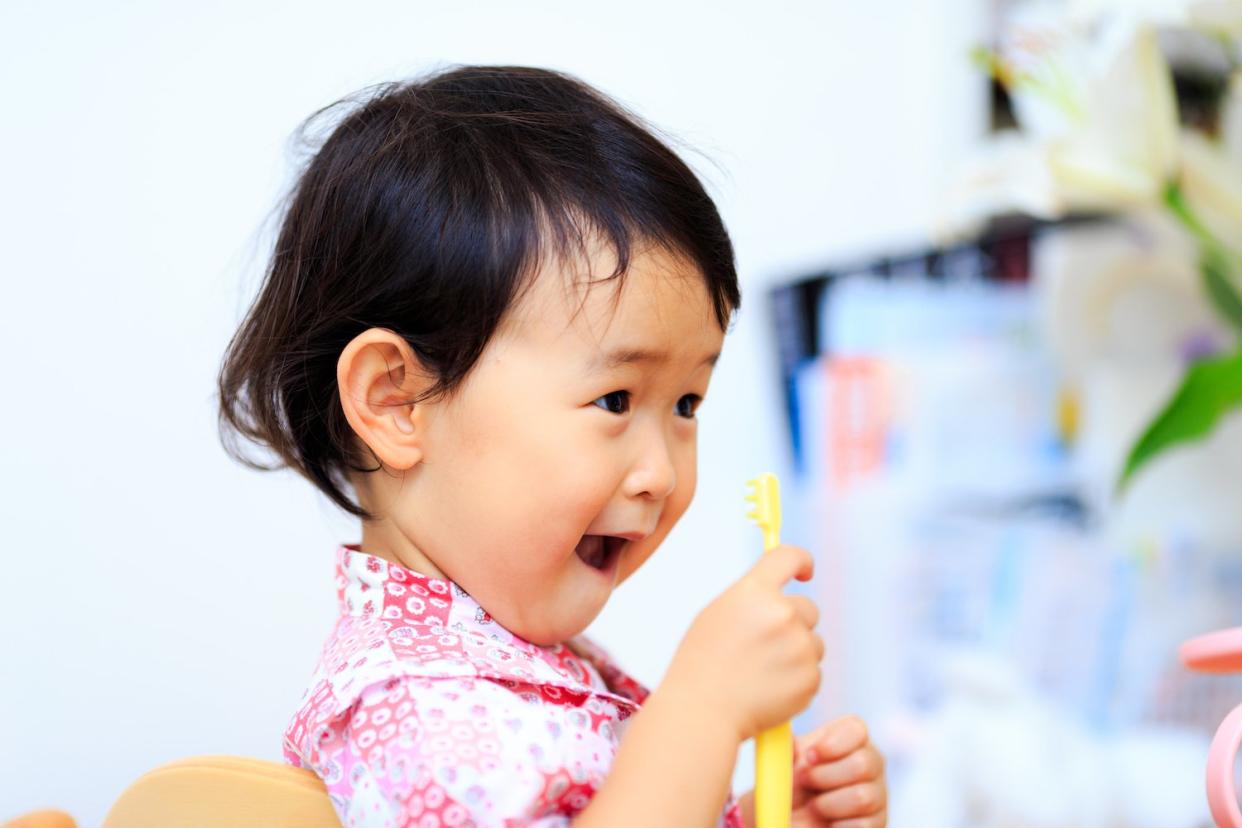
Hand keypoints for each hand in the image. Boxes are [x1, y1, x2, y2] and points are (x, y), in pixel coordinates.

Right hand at [663, 544, 822, 742]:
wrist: (702, 712)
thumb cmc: (701, 664)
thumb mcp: (717, 614)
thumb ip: (752, 598)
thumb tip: (778, 594)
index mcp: (754, 592)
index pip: (789, 556)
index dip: (801, 562)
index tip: (805, 571)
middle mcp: (782, 614)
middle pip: (807, 607)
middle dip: (793, 623)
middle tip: (763, 646)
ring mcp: (800, 647)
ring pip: (813, 642)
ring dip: (796, 653)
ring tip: (760, 673)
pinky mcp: (810, 678)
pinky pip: (813, 671)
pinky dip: (797, 680)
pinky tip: (768, 690)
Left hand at [789, 715, 886, 826]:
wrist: (792, 816)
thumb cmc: (792, 782)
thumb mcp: (786, 762)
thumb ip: (788, 747)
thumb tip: (787, 736)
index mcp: (850, 737)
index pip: (857, 730)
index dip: (832, 744)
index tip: (808, 757)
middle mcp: (871, 761)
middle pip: (862, 764)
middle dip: (824, 777)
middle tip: (804, 782)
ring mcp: (879, 792)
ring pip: (863, 797)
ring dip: (828, 804)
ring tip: (813, 805)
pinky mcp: (878, 821)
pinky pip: (864, 825)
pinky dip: (838, 826)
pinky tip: (827, 822)